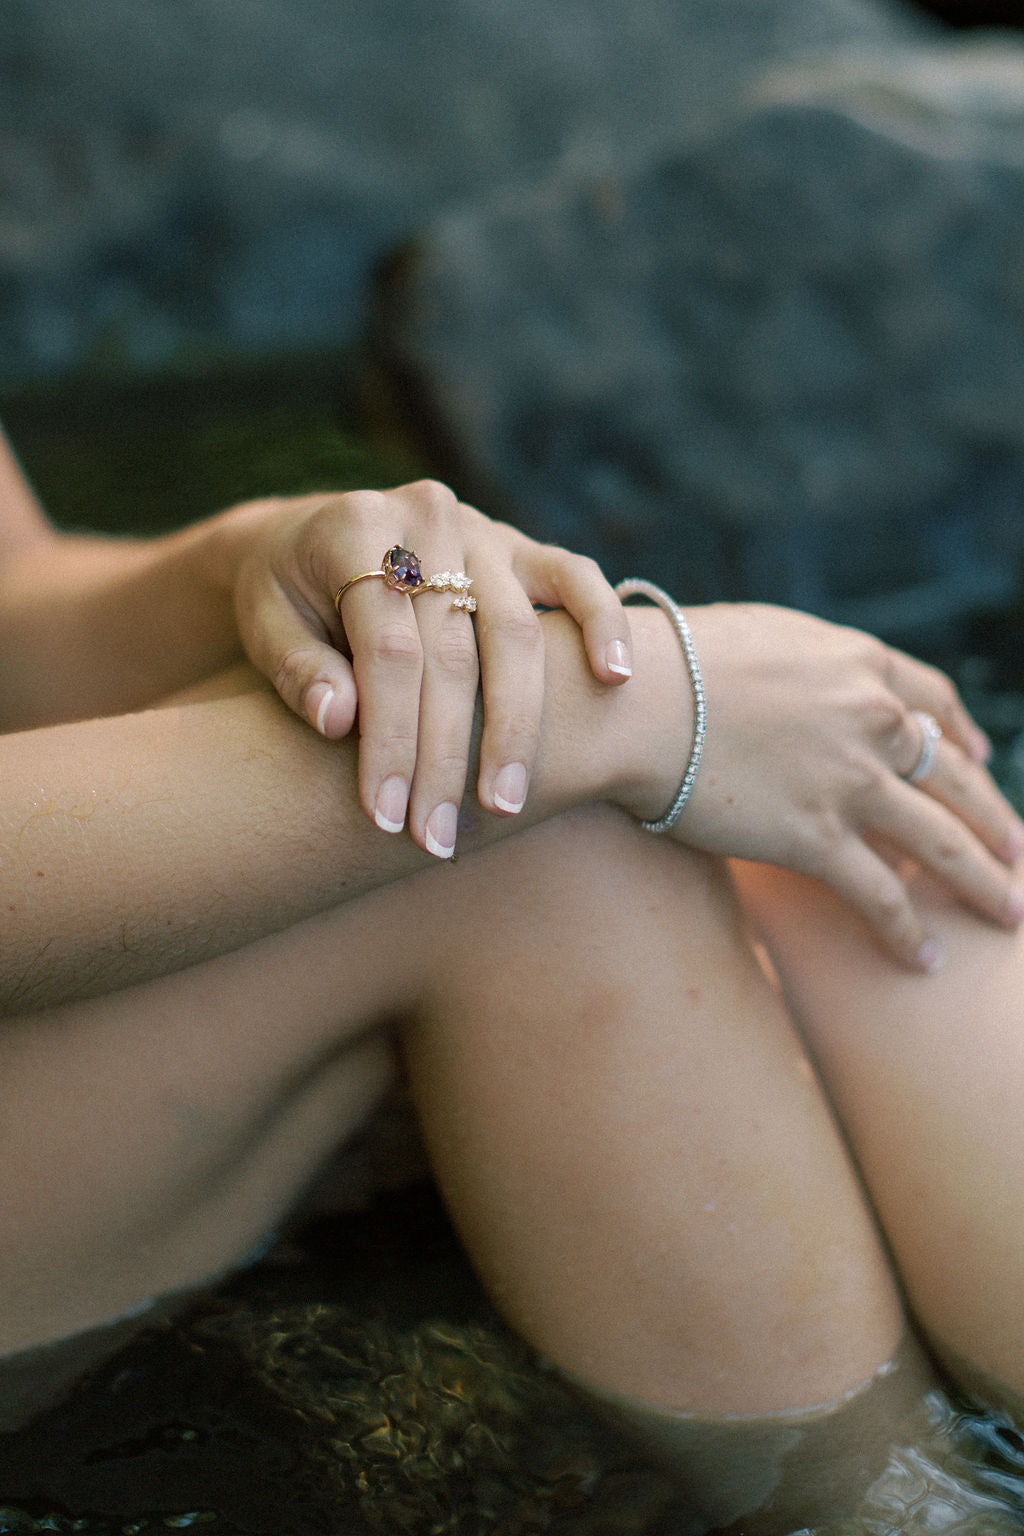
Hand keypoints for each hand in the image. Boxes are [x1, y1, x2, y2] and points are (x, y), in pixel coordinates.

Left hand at [231, 481, 632, 855]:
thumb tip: (338, 720)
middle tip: (438, 837)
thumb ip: (296, 668)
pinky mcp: (522, 546)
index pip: (388, 650)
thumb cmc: (285, 595)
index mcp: (355, 528)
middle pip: (454, 652)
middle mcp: (428, 518)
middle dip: (448, 755)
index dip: (391, 739)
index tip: (386, 815)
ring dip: (516, 727)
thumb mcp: (265, 622)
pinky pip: (577, 577)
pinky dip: (602, 623)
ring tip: (506, 802)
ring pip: (516, 632)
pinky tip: (612, 679)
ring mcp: (483, 530)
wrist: (313, 538)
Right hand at [652, 604, 1023, 968]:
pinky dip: (908, 933)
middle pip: (955, 778)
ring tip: (1011, 914)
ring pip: (943, 843)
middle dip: (995, 819)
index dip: (963, 733)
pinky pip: (882, 897)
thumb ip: (797, 667)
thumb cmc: (669, 662)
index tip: (977, 757)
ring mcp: (851, 782)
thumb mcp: (754, 638)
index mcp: (856, 663)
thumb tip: (791, 688)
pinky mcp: (817, 839)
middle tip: (1020, 851)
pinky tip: (927, 961)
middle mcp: (871, 719)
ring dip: (984, 883)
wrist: (635, 702)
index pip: (932, 700)